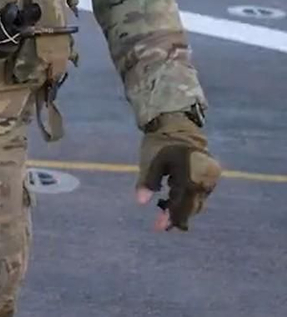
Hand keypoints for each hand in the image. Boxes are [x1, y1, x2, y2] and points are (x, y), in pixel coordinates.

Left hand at [137, 111, 220, 231]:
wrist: (178, 126)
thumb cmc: (160, 144)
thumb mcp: (150, 162)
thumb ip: (147, 182)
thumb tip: (141, 202)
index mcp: (190, 176)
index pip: (182, 204)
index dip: (171, 218)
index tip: (159, 227)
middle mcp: (205, 180)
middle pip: (192, 206)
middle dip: (176, 216)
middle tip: (161, 225)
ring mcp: (211, 178)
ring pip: (197, 201)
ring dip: (182, 209)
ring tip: (165, 216)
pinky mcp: (211, 176)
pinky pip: (200, 193)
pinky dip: (188, 199)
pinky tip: (173, 202)